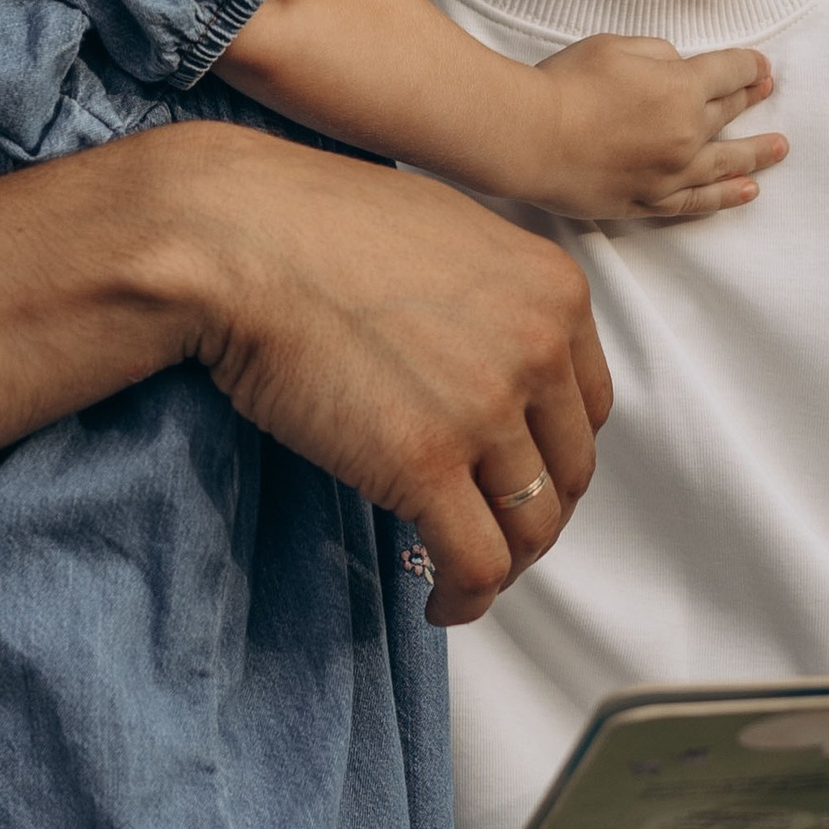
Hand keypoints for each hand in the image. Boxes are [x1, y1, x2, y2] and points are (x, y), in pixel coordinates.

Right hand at [168, 133, 616, 624]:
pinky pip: (478, 563)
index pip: (590, 406)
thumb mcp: (447, 233)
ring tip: (463, 575)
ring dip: (504, 563)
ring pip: (531, 527)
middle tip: (489, 530)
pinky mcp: (425, 464)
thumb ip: (495, 296)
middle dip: (532, 512)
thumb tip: (496, 358)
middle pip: (568, 471)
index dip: (554, 454)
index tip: (517, 475)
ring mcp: (487, 409)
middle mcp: (539, 349)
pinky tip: (441, 604)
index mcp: (553, 291)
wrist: (238, 239)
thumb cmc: (316, 224)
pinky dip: (467, 598)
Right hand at [523, 36, 784, 221]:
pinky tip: (746, 192)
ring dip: (756, 154)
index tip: (760, 66)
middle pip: (729, 114)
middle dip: (751, 98)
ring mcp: (669, 174)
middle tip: (768, 92)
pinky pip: (696, 202)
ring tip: (780, 148)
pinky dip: (724, 197)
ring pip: (725, 164)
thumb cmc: (566, 84)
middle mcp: (686, 135)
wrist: (529, 137)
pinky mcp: (647, 202)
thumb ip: (658, 53)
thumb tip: (678, 65)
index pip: (729, 72)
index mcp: (681, 89)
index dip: (749, 66)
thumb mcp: (615, 46)